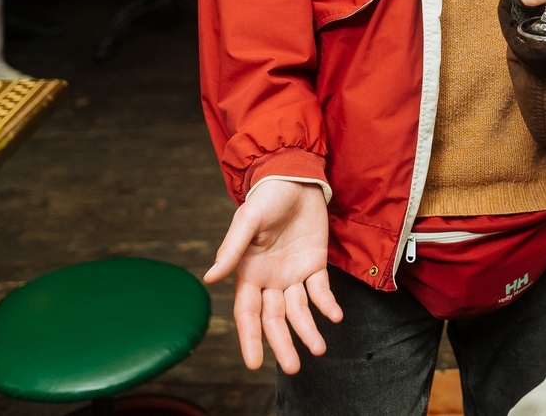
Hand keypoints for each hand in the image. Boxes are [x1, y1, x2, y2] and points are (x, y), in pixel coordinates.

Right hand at [204, 179, 340, 373]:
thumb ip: (232, 249)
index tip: (255, 363)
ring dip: (308, 330)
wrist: (296, 178)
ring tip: (319, 348)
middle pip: (274, 319)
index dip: (250, 339)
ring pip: (299, 310)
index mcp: (248, 273)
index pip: (247, 314)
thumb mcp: (248, 220)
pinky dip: (328, 304)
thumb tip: (210, 278)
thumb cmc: (266, 198)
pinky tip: (335, 316)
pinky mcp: (315, 264)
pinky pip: (321, 290)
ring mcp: (293, 274)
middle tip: (294, 367)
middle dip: (283, 344)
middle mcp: (270, 280)